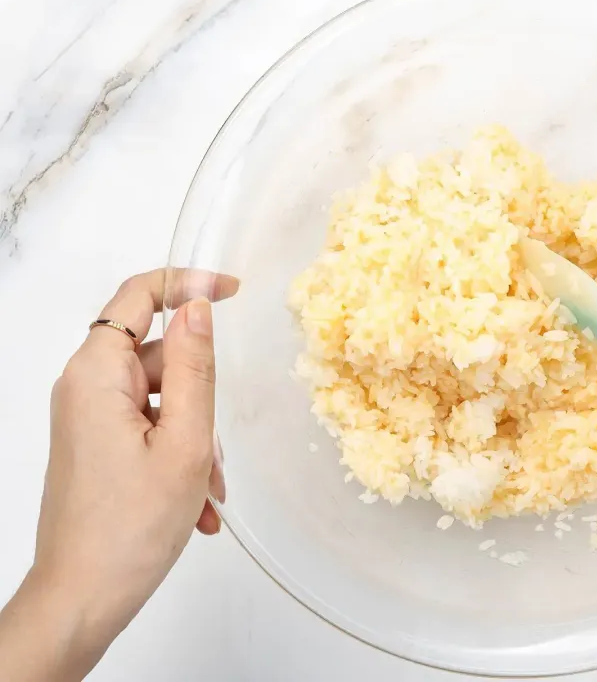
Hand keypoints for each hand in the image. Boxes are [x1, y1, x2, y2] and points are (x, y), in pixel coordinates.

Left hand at [0, 270, 236, 680]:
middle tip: (216, 448)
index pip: (138, 295)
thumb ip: (196, 369)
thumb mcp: (185, 442)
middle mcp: (84, 389)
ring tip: (205, 491)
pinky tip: (194, 504)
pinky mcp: (95, 446)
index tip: (232, 290)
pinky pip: (149, 429)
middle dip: (201, 396)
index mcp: (96, 375)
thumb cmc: (130, 527)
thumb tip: (199, 307)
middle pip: (158, 356)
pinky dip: (178, 457)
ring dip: (195, 438)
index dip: (187, 282)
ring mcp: (88, 419)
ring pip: (161, 400)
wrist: (83, 597)